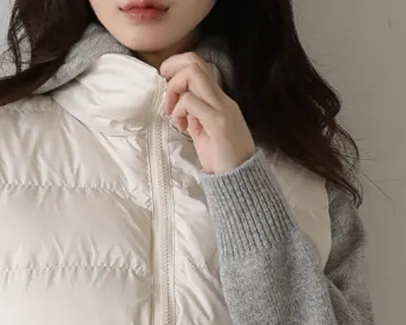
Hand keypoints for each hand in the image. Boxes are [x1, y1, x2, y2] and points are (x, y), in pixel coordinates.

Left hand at [160, 52, 255, 174]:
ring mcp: (222, 108)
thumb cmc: (222, 160)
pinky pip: (192, 101)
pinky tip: (182, 126)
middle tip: (165, 92)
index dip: (178, 65)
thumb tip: (177, 105)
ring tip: (173, 112)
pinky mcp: (218, 122)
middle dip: (173, 69)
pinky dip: (180, 109)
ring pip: (193, 74)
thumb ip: (193, 116)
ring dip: (174, 89)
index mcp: (219, 101)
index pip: (200, 66)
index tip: (166, 83)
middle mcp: (222, 99)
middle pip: (195, 62)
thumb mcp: (203, 133)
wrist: (240, 181)